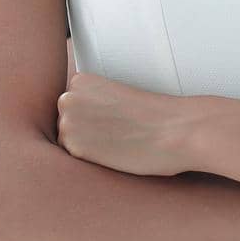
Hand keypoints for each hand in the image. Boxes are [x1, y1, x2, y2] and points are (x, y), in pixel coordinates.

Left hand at [57, 72, 195, 175]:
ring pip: (66, 141)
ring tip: (115, 143)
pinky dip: (90, 160)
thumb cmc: (157, 114)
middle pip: (64, 121)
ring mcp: (68, 123)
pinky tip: (112, 154)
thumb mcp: (118, 96)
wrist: (175, 130)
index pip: (69, 104)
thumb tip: (85, 120)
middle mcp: (68, 98)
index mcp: (80, 80)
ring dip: (86, 145)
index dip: (89, 116)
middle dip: (84, 130)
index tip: (109, 119)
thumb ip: (94, 102)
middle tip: (114, 134)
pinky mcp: (74, 148)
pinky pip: (72, 159)